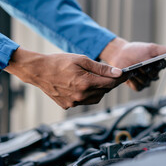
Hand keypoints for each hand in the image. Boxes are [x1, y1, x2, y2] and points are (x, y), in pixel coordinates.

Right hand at [5, 48, 126, 108]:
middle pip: (104, 91)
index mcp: (86, 83)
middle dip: (108, 83)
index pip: (111, 83)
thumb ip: (101, 68)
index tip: (127, 74)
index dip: (121, 78)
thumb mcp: (82, 60)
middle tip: (108, 74)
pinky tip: (80, 85)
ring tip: (92, 79)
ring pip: (96, 98)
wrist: (38, 71)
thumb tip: (118, 73)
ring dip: (98, 90)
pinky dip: (87, 94)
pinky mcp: (68, 105)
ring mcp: (74, 102)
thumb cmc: (59, 62)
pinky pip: (84, 101)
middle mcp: (81, 95)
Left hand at [99, 37, 165, 90]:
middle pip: (154, 75)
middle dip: (146, 68)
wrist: (119, 55)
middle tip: (139, 63)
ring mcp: (146, 81)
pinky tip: (129, 75)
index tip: (152, 59)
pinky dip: (133, 80)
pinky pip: (139, 87)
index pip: (163, 65)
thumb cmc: (135, 50)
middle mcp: (154, 74)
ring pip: (146, 81)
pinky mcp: (138, 87)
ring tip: (132, 68)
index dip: (157, 63)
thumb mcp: (151, 48)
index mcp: (158, 64)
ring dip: (138, 74)